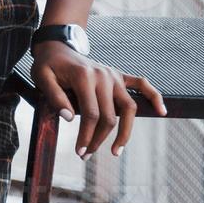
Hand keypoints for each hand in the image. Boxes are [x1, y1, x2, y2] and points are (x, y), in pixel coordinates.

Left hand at [30, 40, 167, 158]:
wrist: (58, 46)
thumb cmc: (48, 64)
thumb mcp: (42, 77)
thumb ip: (55, 97)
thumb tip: (69, 118)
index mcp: (84, 76)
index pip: (91, 114)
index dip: (86, 136)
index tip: (80, 152)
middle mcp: (104, 76)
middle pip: (109, 116)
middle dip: (98, 139)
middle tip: (86, 155)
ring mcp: (114, 75)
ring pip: (129, 107)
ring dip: (125, 132)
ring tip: (116, 151)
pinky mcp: (119, 76)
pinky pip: (141, 84)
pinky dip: (154, 96)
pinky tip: (161, 111)